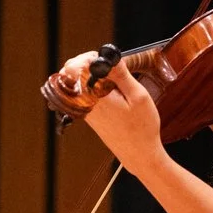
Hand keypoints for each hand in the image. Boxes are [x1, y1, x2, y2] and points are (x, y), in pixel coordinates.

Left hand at [79, 61, 165, 178]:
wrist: (139, 155)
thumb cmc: (142, 129)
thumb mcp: (138, 96)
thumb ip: (121, 75)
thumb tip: (107, 58)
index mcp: (94, 98)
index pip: (72, 68)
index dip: (86, 58)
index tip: (102, 60)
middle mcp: (85, 104)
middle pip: (71, 73)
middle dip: (87, 64)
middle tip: (109, 67)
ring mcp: (85, 111)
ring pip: (77, 83)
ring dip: (92, 75)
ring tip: (113, 79)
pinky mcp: (89, 116)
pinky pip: (84, 94)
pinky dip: (95, 86)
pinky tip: (112, 90)